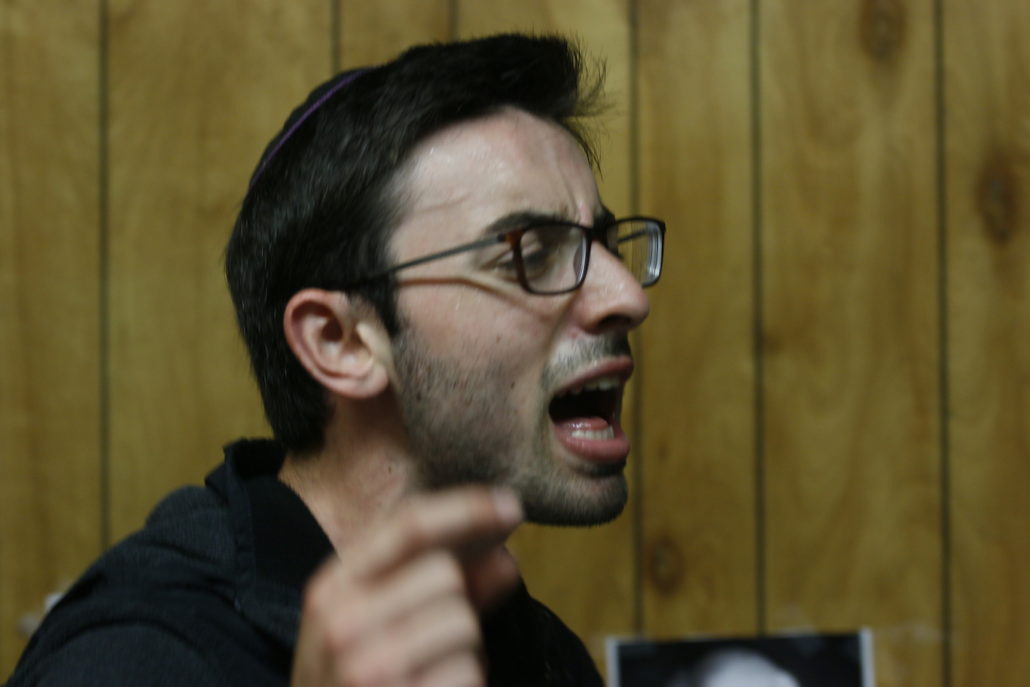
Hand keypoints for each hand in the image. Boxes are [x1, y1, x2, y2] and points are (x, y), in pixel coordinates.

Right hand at [290, 487, 522, 686]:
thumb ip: (439, 586)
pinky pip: (467, 672)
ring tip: (432, 673)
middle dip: (461, 602)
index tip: (511, 506)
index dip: (467, 509)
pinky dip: (464, 682)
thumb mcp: (376, 626)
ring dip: (465, 648)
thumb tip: (503, 559)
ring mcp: (367, 668)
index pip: (408, 525)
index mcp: (331, 588)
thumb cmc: (356, 685)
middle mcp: (341, 622)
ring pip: (461, 621)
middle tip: (438, 639)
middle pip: (445, 574)